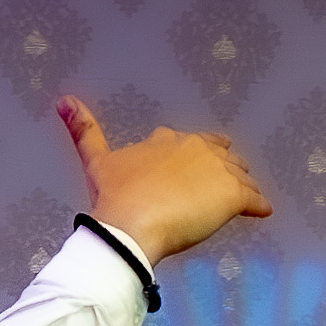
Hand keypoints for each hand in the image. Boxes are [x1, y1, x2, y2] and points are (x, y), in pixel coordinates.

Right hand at [61, 95, 269, 264]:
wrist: (130, 226)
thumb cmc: (114, 196)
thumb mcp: (96, 161)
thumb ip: (84, 130)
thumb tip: (63, 100)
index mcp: (167, 140)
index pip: (189, 142)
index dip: (192, 155)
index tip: (191, 168)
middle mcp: (196, 148)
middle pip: (220, 153)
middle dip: (223, 165)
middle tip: (223, 181)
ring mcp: (217, 171)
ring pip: (240, 174)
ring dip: (242, 183)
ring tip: (246, 196)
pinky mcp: (233, 196)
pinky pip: (255, 198)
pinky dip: (259, 204)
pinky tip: (262, 210)